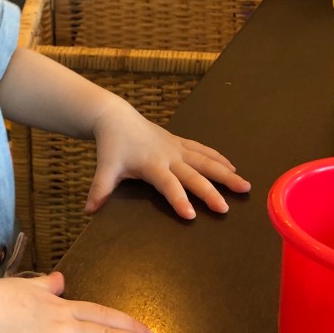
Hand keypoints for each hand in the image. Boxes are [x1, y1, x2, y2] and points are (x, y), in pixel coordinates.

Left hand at [85, 99, 250, 218]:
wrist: (116, 117)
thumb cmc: (112, 146)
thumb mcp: (105, 167)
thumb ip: (100, 189)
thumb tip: (88, 210)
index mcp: (152, 165)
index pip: (168, 185)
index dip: (178, 199)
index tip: (191, 215)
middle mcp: (169, 156)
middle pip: (193, 175)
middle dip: (210, 192)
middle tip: (226, 208)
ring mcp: (177, 148)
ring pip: (206, 161)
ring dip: (225, 174)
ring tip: (245, 186)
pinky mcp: (180, 142)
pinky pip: (203, 150)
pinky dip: (219, 158)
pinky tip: (233, 168)